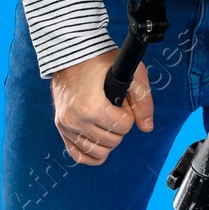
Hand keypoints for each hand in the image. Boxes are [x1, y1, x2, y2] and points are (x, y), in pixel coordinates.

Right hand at [49, 50, 153, 165]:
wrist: (71, 55)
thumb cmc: (101, 61)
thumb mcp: (130, 72)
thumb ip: (143, 100)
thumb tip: (147, 127)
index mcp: (90, 106)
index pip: (122, 127)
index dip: (128, 116)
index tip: (123, 105)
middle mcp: (74, 119)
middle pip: (111, 140)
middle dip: (119, 127)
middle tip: (116, 111)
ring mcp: (65, 125)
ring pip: (97, 151)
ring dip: (109, 141)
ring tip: (108, 123)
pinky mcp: (61, 128)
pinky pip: (78, 155)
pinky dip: (92, 155)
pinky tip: (101, 147)